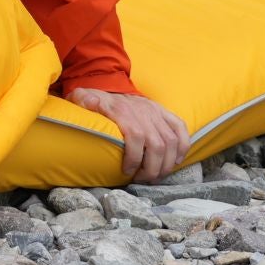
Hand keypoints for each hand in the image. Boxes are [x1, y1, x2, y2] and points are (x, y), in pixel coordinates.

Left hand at [67, 88, 190, 183]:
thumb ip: (83, 99)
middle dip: (152, 168)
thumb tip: (91, 102)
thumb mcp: (81, 96)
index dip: (134, 158)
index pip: (135, 136)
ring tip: (156, 176)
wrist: (108, 84)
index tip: (127, 171)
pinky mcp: (164, 111)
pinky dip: (183, 146)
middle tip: (143, 180)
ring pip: (171, 141)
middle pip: (156, 144)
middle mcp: (142, 110)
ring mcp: (155, 110)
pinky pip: (181, 128)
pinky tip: (176, 161)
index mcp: (121, 109)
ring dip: (166, 163)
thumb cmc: (93, 98)